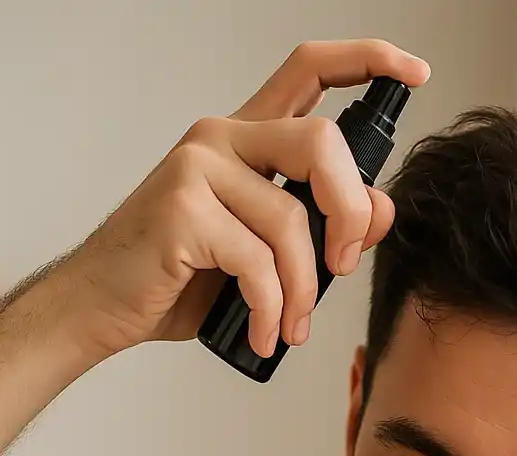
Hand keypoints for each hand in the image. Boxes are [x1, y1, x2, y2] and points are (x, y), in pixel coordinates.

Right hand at [51, 39, 431, 360]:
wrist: (102, 306)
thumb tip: (380, 210)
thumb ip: (323, 224)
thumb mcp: (267, 251)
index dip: (367, 61)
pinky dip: (272, 309)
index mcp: (247, 138)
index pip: (310, 70)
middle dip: (351, 212)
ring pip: (292, 218)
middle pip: (321, 140)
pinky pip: (258, 261)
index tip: (414, 74)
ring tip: (290, 324)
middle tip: (344, 265)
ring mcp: (197, 168)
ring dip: (304, 290)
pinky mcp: (181, 209)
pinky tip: (264, 333)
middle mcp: (222, 137)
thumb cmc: (181, 277)